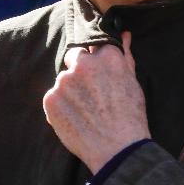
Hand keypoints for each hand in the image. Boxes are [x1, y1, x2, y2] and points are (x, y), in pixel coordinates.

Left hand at [44, 32, 149, 173]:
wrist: (117, 150)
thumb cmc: (130, 117)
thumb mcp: (133, 83)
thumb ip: (125, 55)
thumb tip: (124, 34)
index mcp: (107, 56)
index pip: (94, 44)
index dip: (95, 58)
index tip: (98, 72)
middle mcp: (83, 63)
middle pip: (74, 57)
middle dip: (80, 69)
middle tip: (90, 92)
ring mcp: (64, 81)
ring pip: (64, 79)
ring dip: (70, 90)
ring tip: (85, 111)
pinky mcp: (50, 99)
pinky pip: (53, 97)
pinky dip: (61, 106)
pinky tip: (75, 119)